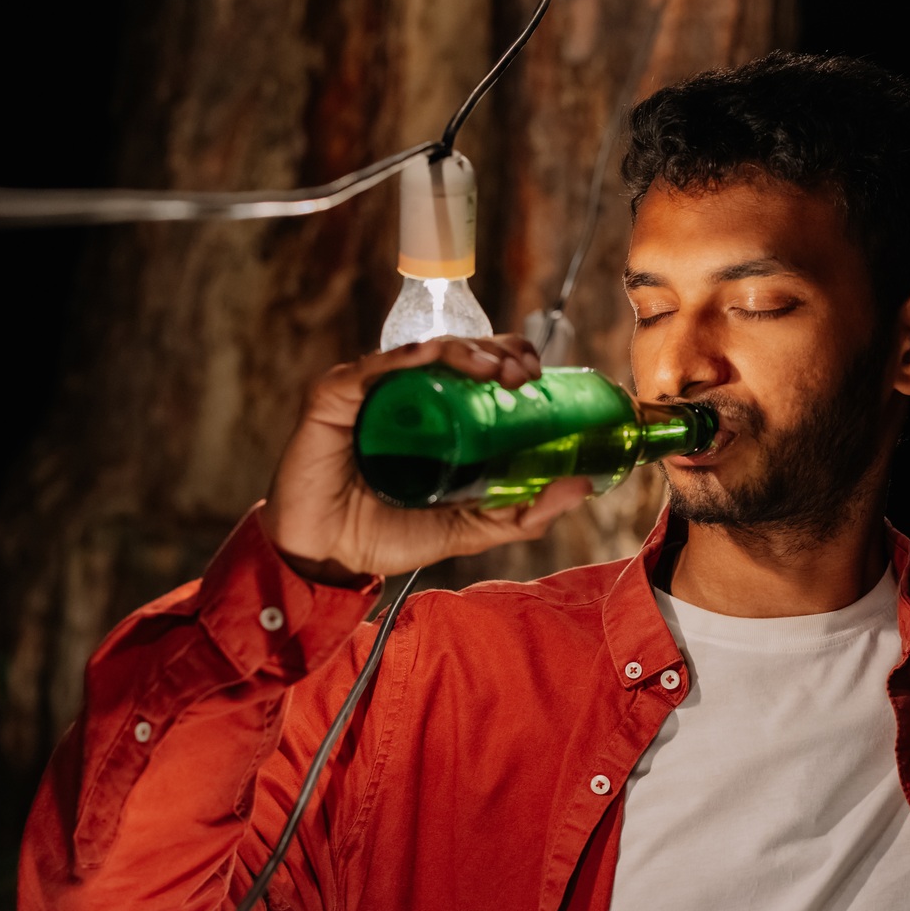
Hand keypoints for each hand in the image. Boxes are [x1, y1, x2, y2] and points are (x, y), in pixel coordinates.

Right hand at [260, 334, 591, 582]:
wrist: (327, 559)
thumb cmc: (387, 537)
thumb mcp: (468, 528)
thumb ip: (523, 513)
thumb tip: (583, 486)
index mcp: (437, 415)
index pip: (479, 370)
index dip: (511, 360)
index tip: (538, 375)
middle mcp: (406, 395)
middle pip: (457, 353)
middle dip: (497, 352)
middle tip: (523, 373)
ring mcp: (370, 392)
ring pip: (421, 352)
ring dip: (463, 350)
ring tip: (494, 369)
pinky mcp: (334, 398)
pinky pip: (370, 369)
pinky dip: (403, 357)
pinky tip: (431, 356)